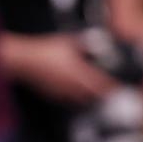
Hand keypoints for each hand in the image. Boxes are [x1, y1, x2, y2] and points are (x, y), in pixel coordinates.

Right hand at [0, 32, 118, 106]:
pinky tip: (75, 93)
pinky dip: (75, 98)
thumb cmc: (45, 49)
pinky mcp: (52, 95)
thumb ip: (84, 43)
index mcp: (77, 72)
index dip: (109, 87)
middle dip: (100, 95)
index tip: (118, 88)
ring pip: (79, 100)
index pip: (99, 84)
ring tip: (94, 95)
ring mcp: (61, 92)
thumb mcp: (67, 41)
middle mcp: (70, 85)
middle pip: (91, 96)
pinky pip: (67, 99)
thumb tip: (99, 43)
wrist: (24, 62)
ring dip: (88, 98)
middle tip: (108, 93)